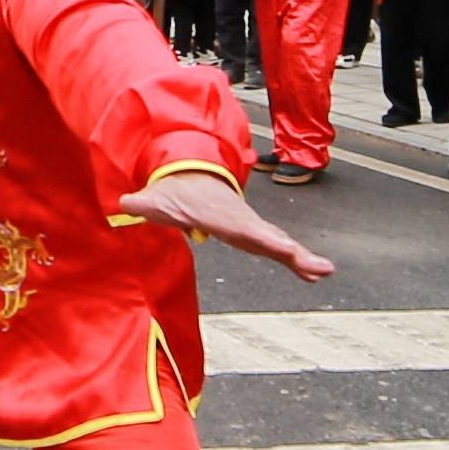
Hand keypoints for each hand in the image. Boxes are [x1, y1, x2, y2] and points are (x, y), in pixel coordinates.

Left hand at [123, 167, 331, 282]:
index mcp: (223, 216)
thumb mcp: (157, 199)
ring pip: (280, 246)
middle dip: (295, 253)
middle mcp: (243, 223)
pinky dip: (296, 260)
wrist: (191, 175)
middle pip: (272, 240)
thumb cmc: (174, 192)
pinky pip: (278, 249)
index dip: (265, 239)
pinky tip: (313, 274)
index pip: (247, 230)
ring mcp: (251, 228)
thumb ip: (143, 204)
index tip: (285, 247)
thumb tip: (125, 203)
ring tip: (324, 272)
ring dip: (302, 259)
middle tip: (320, 267)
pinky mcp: (254, 235)